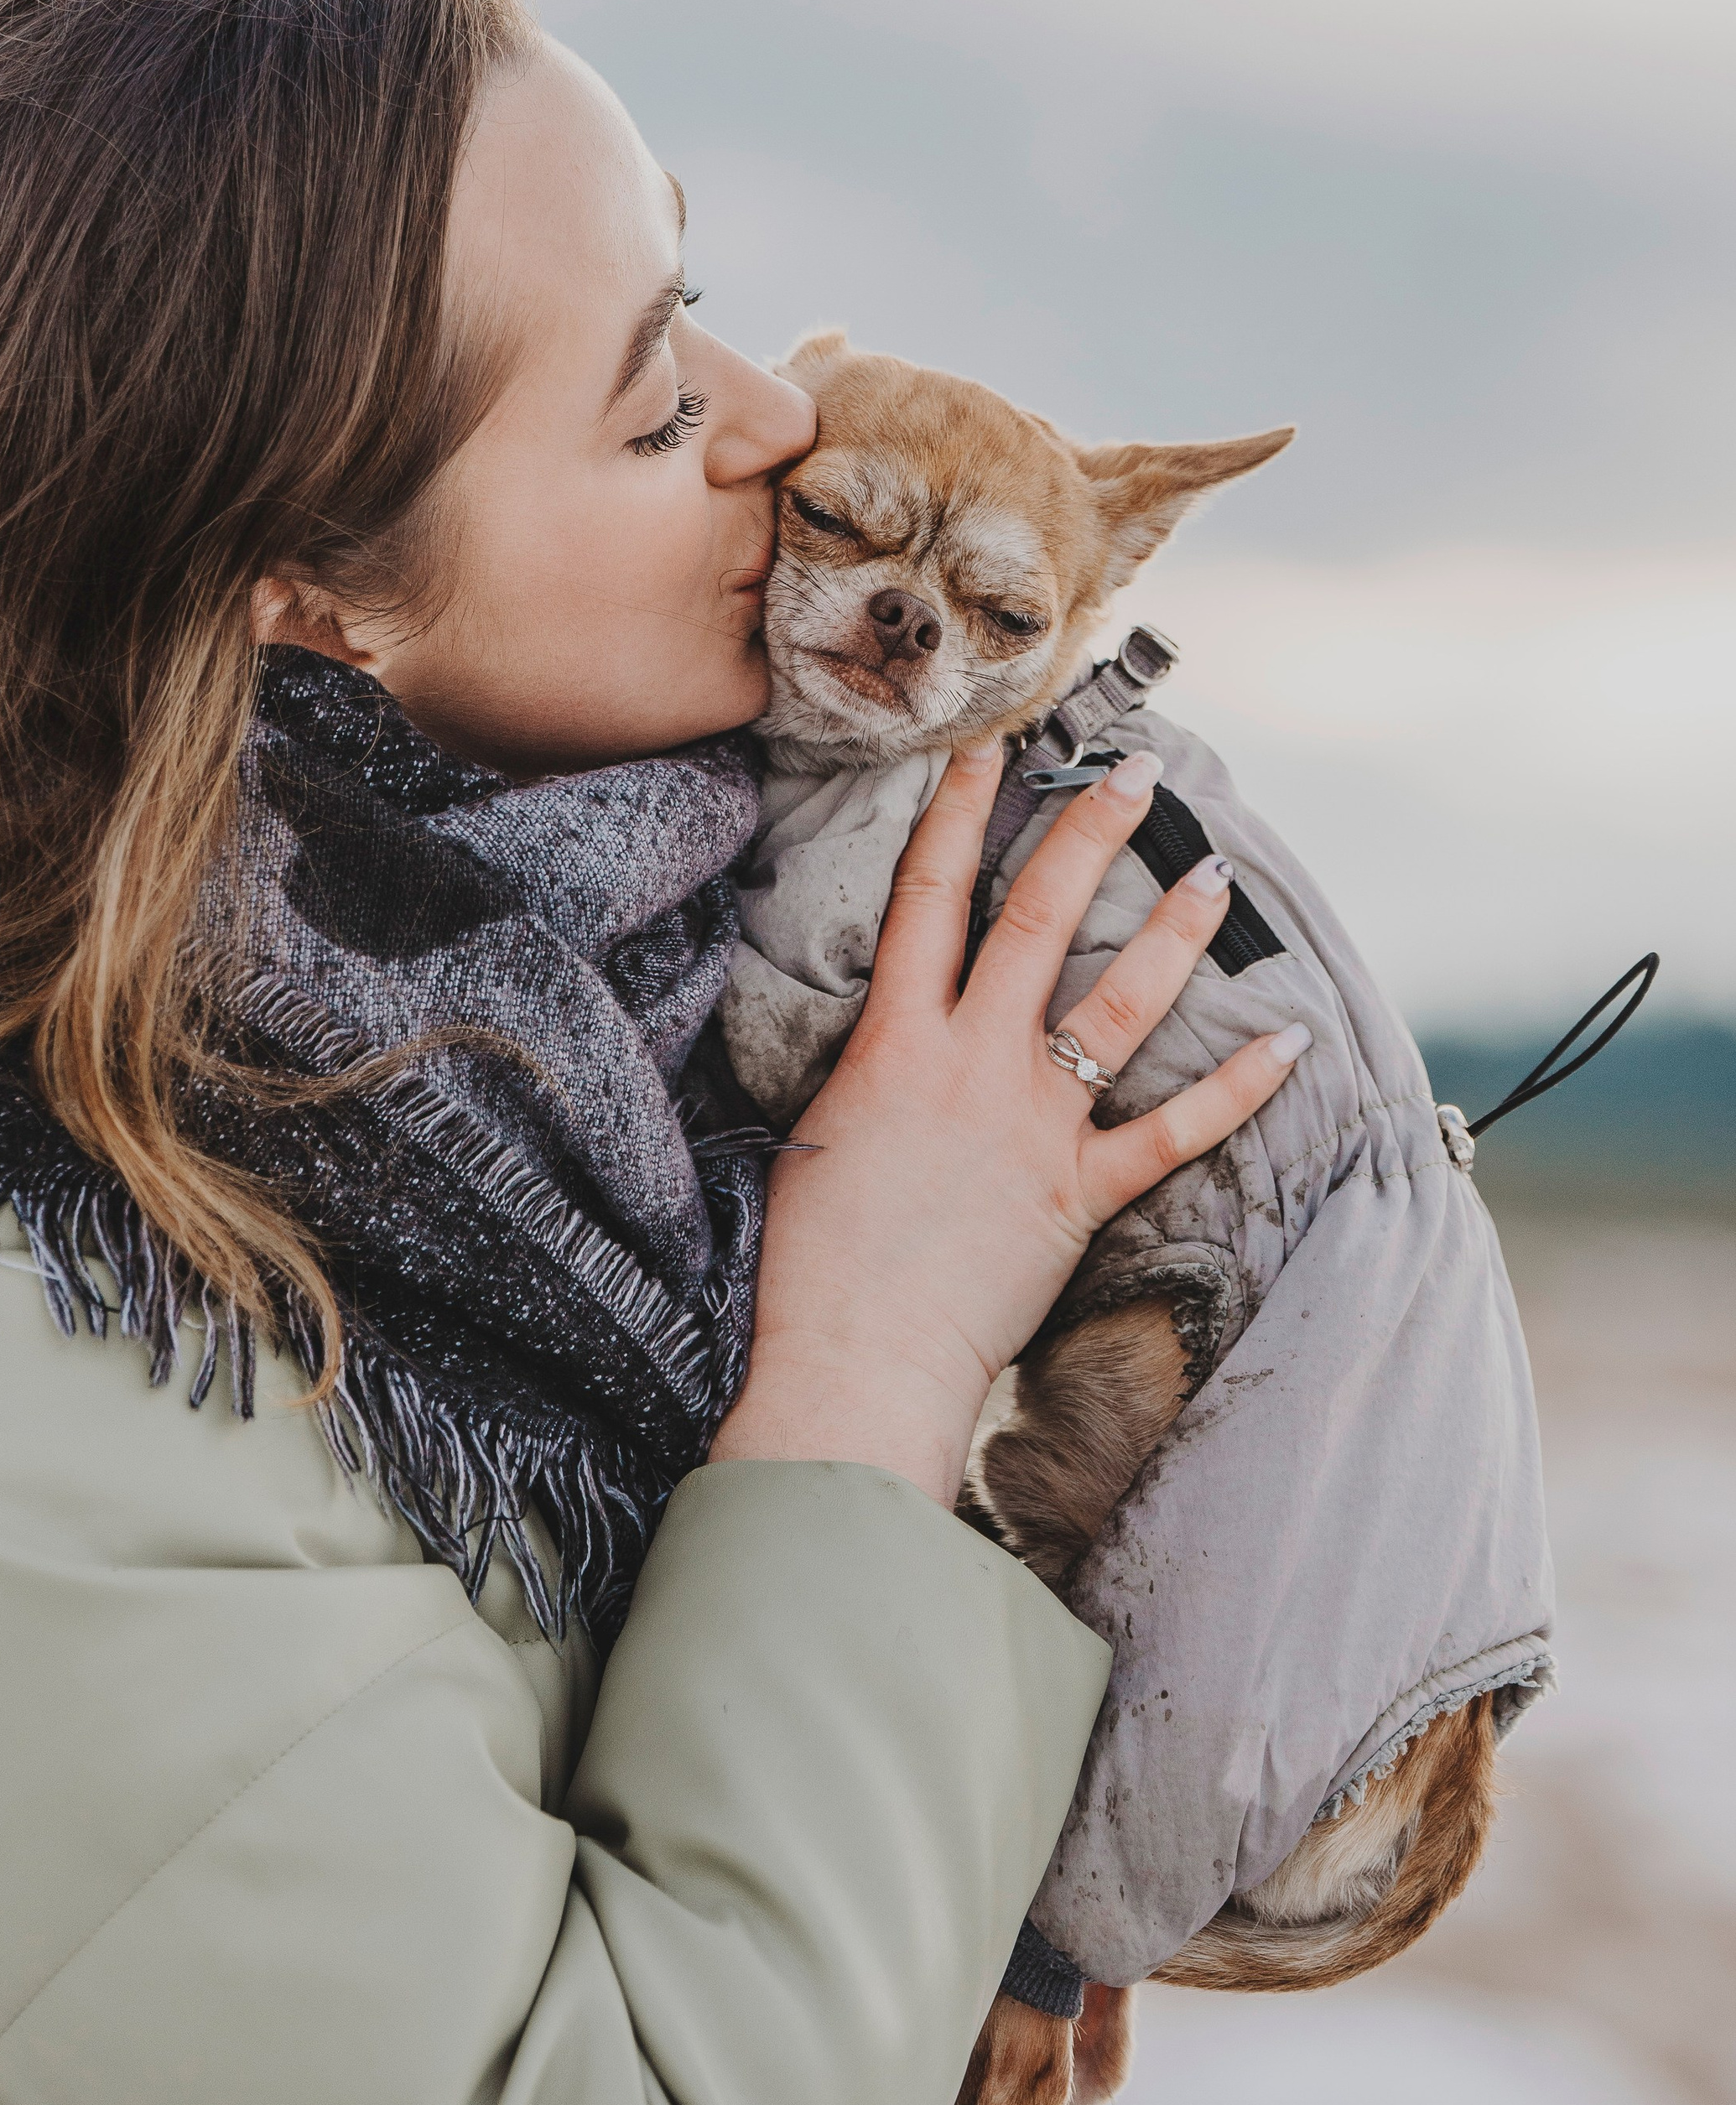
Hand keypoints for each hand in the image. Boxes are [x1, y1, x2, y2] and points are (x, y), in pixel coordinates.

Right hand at [710, 742, 1307, 1507]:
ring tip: (1216, 875)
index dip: (958, 813)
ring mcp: (1033, 1124)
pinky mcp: (1080, 1192)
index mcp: (894, 1041)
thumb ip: (868, 1066)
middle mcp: (972, 1062)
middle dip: (1087, 836)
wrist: (855, 1356)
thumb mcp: (821, 1129)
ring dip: (1172, 934)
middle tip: (1132, 773)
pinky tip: (1289, 1042)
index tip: (987, 748)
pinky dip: (1237, 1087)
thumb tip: (890, 1032)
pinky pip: (1175, 1129)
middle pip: (1035, 919)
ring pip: (1117, 1004)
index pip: (929, 897)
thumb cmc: (814, 1260)